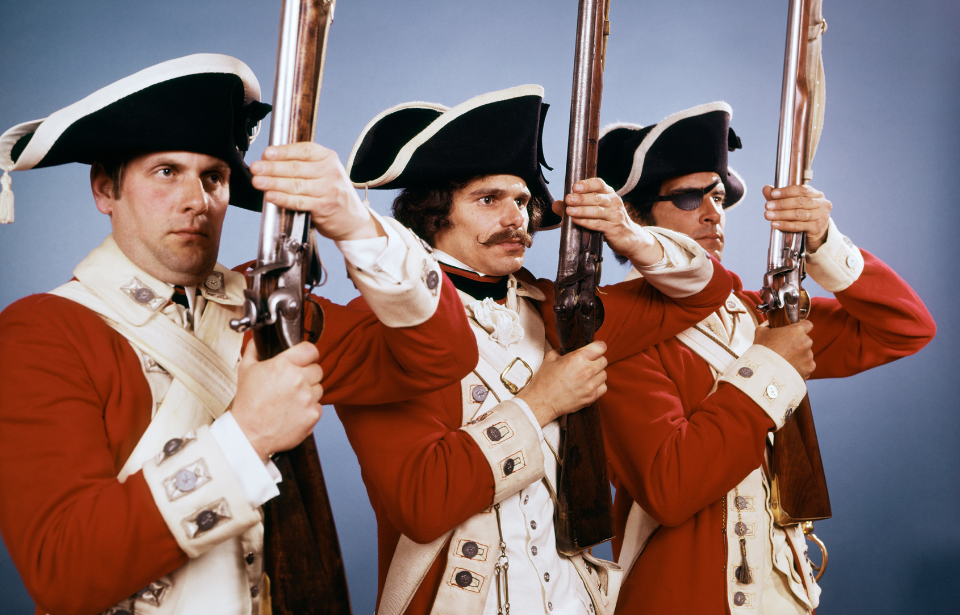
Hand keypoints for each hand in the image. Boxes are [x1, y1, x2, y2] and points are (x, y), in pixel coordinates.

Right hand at [231, 340, 323, 460]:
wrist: (249, 433)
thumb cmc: (247, 403)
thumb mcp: (245, 370)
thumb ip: (254, 350)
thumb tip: (259, 340)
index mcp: (283, 365)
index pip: (310, 350)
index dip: (308, 354)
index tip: (305, 358)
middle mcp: (298, 380)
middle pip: (317, 369)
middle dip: (307, 374)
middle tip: (293, 383)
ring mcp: (307, 398)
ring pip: (319, 388)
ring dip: (309, 392)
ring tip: (291, 399)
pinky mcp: (313, 415)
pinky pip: (318, 406)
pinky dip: (309, 408)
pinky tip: (294, 411)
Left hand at [250, 142, 383, 240]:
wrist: (353, 219)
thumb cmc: (334, 194)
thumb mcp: (325, 172)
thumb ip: (304, 165)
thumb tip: (271, 162)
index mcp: (328, 158)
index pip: (304, 151)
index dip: (283, 151)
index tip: (267, 153)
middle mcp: (330, 172)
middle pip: (296, 168)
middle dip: (272, 168)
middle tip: (256, 168)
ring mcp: (328, 190)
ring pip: (295, 185)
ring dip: (273, 183)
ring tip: (258, 182)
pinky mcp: (324, 207)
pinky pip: (299, 202)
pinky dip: (283, 199)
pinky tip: (271, 196)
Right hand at [516, 341, 607, 426]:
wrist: (542, 402)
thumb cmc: (544, 381)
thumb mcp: (550, 358)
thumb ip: (561, 351)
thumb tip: (566, 351)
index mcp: (578, 358)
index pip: (600, 347)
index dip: (598, 346)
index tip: (596, 348)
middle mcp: (587, 370)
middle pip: (604, 360)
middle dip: (597, 360)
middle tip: (589, 362)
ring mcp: (591, 385)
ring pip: (604, 374)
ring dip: (598, 373)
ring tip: (588, 375)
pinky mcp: (591, 397)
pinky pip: (603, 387)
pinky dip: (598, 385)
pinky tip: (589, 385)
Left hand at [551, 177, 663, 265]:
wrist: (629, 238)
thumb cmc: (608, 221)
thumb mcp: (595, 211)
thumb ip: (575, 206)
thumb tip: (555, 205)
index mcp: (609, 193)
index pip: (599, 184)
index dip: (587, 184)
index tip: (575, 186)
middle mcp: (614, 202)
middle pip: (596, 197)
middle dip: (581, 198)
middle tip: (568, 199)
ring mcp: (615, 215)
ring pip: (597, 211)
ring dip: (582, 210)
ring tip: (569, 210)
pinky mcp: (614, 228)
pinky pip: (598, 224)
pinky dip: (586, 222)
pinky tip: (576, 221)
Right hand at [753, 320, 815, 378]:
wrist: (764, 372)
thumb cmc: (762, 351)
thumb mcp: (761, 332)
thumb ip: (768, 326)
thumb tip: (769, 325)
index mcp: (797, 331)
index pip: (807, 325)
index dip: (801, 327)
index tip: (796, 332)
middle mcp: (806, 342)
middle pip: (805, 340)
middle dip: (797, 344)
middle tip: (785, 349)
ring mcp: (809, 356)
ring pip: (806, 354)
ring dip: (798, 356)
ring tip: (785, 361)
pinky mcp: (809, 368)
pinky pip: (806, 365)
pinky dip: (800, 367)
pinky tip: (789, 368)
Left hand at [762, 184, 831, 250]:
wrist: (816, 233)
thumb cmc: (804, 215)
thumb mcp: (793, 204)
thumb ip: (780, 197)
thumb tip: (766, 188)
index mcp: (817, 194)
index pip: (802, 189)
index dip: (787, 191)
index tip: (773, 193)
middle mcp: (822, 204)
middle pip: (800, 202)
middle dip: (781, 204)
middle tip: (768, 206)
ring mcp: (821, 216)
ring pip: (799, 214)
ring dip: (781, 215)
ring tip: (768, 215)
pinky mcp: (817, 228)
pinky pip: (798, 226)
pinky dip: (785, 225)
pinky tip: (775, 224)